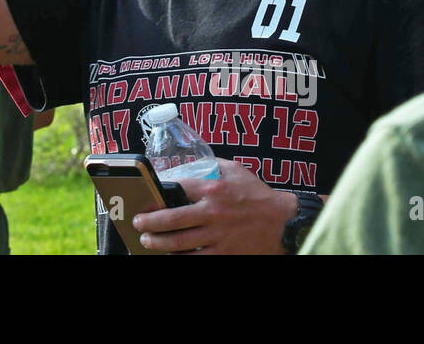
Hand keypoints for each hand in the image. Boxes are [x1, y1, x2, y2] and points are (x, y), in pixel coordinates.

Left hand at [131, 159, 297, 253]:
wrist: (285, 223)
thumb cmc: (258, 195)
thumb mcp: (235, 171)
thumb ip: (212, 166)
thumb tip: (189, 163)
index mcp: (213, 189)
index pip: (175, 189)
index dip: (156, 193)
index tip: (145, 198)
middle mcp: (213, 213)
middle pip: (171, 220)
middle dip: (149, 224)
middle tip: (138, 224)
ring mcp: (218, 236)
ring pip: (179, 244)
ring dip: (159, 244)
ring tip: (148, 242)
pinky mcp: (225, 254)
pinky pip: (197, 259)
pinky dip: (181, 258)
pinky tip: (172, 256)